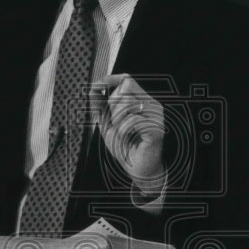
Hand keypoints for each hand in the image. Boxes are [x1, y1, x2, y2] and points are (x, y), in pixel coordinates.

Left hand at [88, 74, 164, 191]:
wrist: (137, 169)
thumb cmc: (126, 147)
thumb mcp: (107, 124)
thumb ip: (101, 107)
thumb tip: (93, 89)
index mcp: (141, 101)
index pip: (127, 79)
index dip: (110, 79)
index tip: (96, 86)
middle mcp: (151, 105)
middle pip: (126, 87)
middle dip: (113, 105)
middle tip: (115, 122)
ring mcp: (156, 116)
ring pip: (129, 103)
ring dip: (117, 119)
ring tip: (121, 132)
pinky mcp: (156, 128)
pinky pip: (133, 120)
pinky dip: (123, 130)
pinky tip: (126, 138)